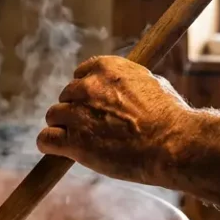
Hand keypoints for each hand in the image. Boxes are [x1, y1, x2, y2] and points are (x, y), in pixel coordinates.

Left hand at [36, 56, 193, 185]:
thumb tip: (124, 84)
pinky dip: (49, 145)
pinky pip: (45, 139)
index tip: (94, 104)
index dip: (86, 92)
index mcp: (106, 68)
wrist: (174, 144)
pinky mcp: (73, 141)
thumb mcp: (152, 83)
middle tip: (94, 128)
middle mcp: (88, 87)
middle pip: (66, 96)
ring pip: (53, 116)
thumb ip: (128, 82)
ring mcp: (78, 114)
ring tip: (83, 142)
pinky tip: (59, 151)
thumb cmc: (170, 118)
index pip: (80, 74)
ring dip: (63, 128)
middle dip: (76, 111)